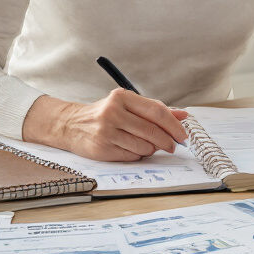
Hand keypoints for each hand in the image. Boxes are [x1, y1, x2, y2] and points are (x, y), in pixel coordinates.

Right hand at [23, 89, 188, 160]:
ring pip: (144, 146)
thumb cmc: (104, 114)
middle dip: (168, 141)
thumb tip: (183, 115)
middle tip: (174, 145)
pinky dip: (138, 154)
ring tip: (146, 144)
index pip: (156, 111)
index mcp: (121, 97)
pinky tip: (132, 148)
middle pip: (152, 130)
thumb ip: (155, 110)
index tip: (183, 134)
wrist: (70, 125)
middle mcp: (113, 112)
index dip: (173, 124)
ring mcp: (106, 131)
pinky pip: (132, 155)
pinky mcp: (102, 148)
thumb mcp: (127, 105)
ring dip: (152, 148)